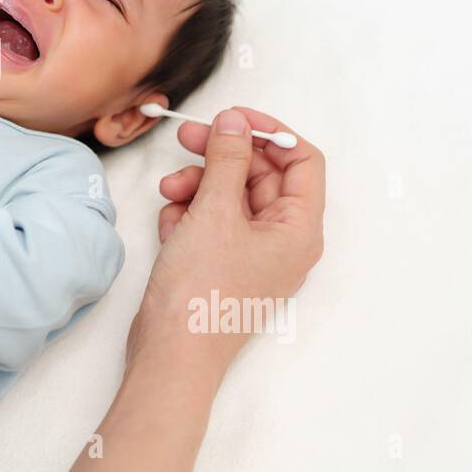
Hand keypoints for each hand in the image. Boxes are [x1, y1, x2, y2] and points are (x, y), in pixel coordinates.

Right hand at [128, 107, 325, 365]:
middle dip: (222, 155)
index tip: (231, 117)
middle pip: (260, 175)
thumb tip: (235, 122)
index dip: (269, 132)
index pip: (302, 161)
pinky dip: (189, 214)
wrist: (172, 354)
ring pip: (231, 196)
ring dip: (198, 185)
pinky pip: (212, 221)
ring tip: (170, 192)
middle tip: (187, 137)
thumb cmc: (203, 294)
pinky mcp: (224, 264)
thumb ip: (227, 159)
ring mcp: (253, 254)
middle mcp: (283, 240)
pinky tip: (171, 226)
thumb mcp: (215, 212)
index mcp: (300, 229)